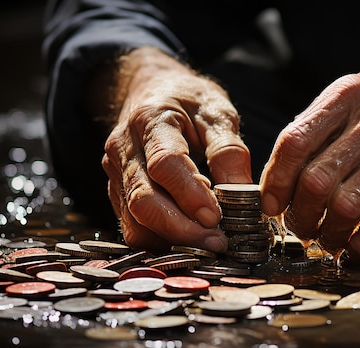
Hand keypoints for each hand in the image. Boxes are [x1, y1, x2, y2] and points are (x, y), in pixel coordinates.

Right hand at [101, 47, 251, 252]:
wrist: (151, 90)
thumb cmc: (187, 99)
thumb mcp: (216, 110)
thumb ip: (229, 150)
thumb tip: (243, 193)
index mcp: (150, 120)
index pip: (165, 163)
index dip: (190, 194)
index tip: (217, 216)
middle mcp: (124, 148)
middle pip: (143, 200)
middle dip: (181, 228)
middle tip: (218, 242)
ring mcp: (115, 172)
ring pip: (134, 219)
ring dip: (171, 239)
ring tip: (209, 244)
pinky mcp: (116, 191)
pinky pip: (133, 225)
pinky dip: (160, 240)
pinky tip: (188, 242)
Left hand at [260, 53, 359, 261]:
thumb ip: (323, 129)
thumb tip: (282, 175)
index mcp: (346, 96)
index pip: (293, 143)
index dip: (275, 181)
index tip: (271, 204)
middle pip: (314, 181)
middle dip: (299, 216)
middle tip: (300, 228)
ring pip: (344, 206)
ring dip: (329, 234)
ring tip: (328, 240)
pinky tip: (355, 248)